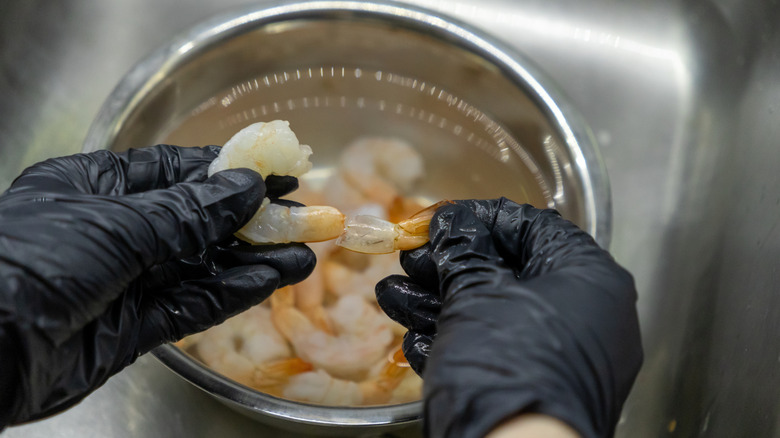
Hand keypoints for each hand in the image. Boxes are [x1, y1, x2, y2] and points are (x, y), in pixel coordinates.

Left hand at [0, 145, 314, 426]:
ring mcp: (125, 281)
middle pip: (197, 221)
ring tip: (303, 255)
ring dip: (252, 260)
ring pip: (201, 266)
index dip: (229, 172)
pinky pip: (191, 304)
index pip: (176, 171)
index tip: (276, 173)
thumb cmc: (33, 262)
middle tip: (303, 218)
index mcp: (96, 187)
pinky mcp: (133, 327)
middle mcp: (114, 230)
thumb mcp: (116, 224)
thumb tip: (245, 187)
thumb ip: (187, 212)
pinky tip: (269, 281)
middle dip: (250, 220)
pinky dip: (232, 293)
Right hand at [376, 199, 641, 437]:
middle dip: (450, 266)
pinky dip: (459, 343)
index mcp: (588, 277)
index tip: (438, 221)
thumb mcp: (476, 293)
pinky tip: (415, 340)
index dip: (478, 218)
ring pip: (498, 314)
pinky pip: (500, 353)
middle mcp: (586, 315)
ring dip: (441, 303)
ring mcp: (565, 356)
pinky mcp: (542, 390)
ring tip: (393, 295)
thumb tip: (453, 223)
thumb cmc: (506, 363)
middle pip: (510, 272)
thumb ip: (463, 250)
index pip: (533, 226)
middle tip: (409, 260)